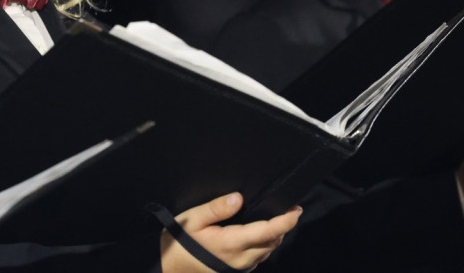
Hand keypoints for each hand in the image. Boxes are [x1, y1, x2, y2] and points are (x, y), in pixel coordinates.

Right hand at [161, 193, 301, 271]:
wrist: (166, 268)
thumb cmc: (178, 242)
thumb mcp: (191, 219)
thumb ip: (216, 208)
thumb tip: (238, 198)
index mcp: (231, 244)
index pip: (267, 232)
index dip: (285, 221)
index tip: (297, 210)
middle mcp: (240, 259)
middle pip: (272, 243)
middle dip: (283, 227)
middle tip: (289, 210)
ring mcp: (239, 268)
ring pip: (267, 252)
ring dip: (275, 237)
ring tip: (278, 220)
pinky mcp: (235, 272)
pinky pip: (258, 258)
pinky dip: (264, 245)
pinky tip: (260, 234)